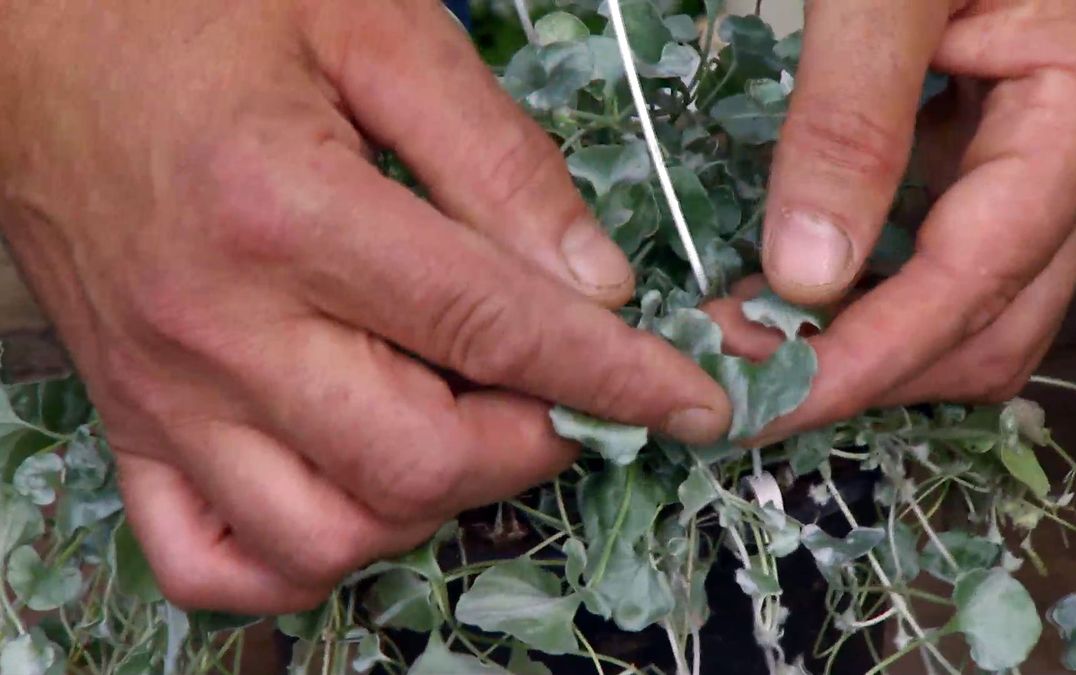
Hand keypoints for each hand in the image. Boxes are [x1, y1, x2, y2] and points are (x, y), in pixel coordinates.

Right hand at [0, 0, 729, 612]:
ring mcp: (164, 397)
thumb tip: (593, 284)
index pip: (492, 328)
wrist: (31, 41)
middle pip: (418, 461)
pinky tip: (354, 496)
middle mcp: (217, 330)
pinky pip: (212, 563)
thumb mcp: (370, 31)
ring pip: (328, 536)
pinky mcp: (130, 425)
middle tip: (569, 394)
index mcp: (285, 214)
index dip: (614, 375)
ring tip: (468, 428)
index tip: (690, 401)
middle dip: (532, 445)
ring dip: (434, 504)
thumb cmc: (190, 13)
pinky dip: (302, 559)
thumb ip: (495, 159)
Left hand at [714, 0, 1075, 440]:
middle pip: (987, 333)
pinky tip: (804, 301)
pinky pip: (959, 270)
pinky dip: (880, 305)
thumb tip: (806, 275)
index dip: (863, 361)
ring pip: (980, 319)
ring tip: (763, 353)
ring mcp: (1064, 174)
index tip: (762, 402)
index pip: (969, 286)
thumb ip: (849, 120)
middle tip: (742, 385)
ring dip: (873, 355)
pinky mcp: (1021, 168)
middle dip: (865, 377)